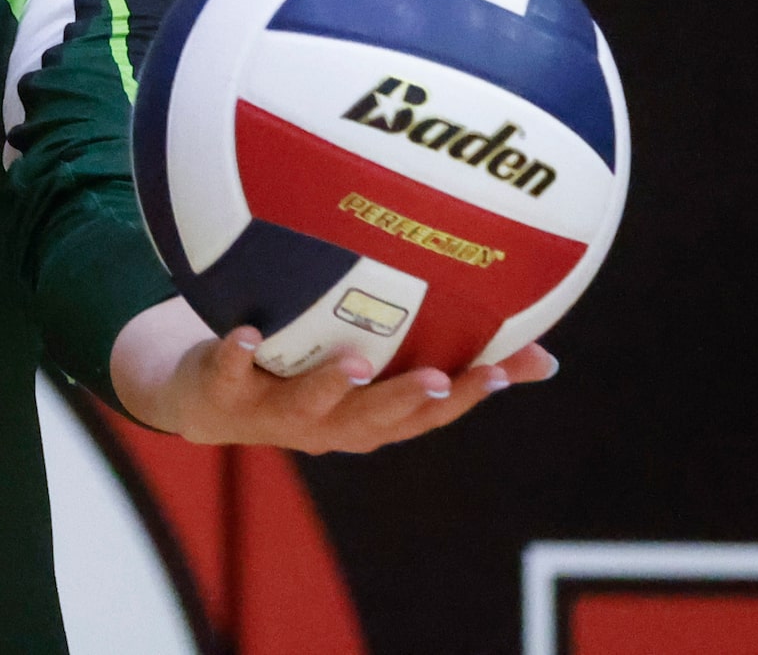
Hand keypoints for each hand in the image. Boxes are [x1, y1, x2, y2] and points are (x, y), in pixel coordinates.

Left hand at [111, 303, 557, 454]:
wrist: (208, 400)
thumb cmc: (314, 377)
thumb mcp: (383, 369)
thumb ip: (456, 358)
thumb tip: (548, 357)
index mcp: (369, 419)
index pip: (427, 416)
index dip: (465, 398)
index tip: (501, 371)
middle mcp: (328, 424)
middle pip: (373, 419)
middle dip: (406, 399)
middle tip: (442, 377)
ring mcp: (274, 409)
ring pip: (307, 405)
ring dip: (332, 385)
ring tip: (356, 362)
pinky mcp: (224, 387)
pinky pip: (230, 372)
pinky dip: (237, 355)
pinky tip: (246, 333)